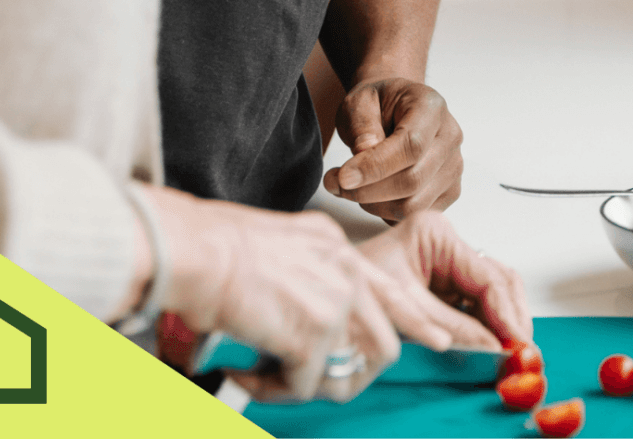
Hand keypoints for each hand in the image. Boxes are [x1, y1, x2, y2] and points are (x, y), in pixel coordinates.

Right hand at [144, 190, 457, 402]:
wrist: (197, 248)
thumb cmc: (216, 244)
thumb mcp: (279, 247)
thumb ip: (305, 277)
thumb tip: (303, 321)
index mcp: (333, 244)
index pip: (388, 288)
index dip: (412, 319)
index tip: (435, 337)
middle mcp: (342, 267)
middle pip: (385, 340)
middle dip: (352, 372)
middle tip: (310, 380)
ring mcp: (334, 301)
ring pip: (348, 371)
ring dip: (311, 384)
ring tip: (271, 377)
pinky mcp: (313, 334)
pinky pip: (302, 385)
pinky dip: (272, 389)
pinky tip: (245, 371)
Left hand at [322, 78, 462, 221]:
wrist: (394, 110)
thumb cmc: (377, 105)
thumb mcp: (359, 102)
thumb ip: (362, 127)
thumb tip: (362, 158)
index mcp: (431, 108)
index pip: (411, 145)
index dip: (375, 167)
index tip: (343, 177)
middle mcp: (450, 137)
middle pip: (413, 180)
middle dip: (367, 190)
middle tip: (335, 183)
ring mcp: (453, 166)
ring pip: (414, 205)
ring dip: (373, 204)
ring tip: (348, 188)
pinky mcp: (449, 190)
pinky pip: (416, 214)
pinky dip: (386, 212)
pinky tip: (370, 194)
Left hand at [358, 211, 533, 346]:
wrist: (328, 284)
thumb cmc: (354, 282)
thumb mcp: (403, 305)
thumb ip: (450, 324)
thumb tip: (492, 345)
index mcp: (435, 234)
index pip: (487, 275)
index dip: (507, 312)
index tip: (518, 342)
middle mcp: (446, 242)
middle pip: (498, 279)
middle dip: (512, 316)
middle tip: (522, 351)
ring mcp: (448, 260)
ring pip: (494, 290)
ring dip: (504, 321)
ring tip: (511, 351)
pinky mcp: (446, 280)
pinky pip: (479, 301)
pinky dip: (489, 323)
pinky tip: (494, 343)